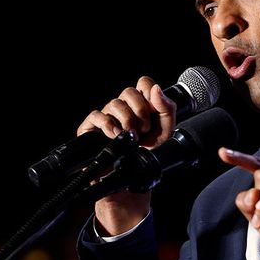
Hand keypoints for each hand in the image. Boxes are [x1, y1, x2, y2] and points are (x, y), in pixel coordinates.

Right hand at [78, 77, 176, 235]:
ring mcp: (107, 116)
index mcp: (140, 103)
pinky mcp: (92, 127)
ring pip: (114, 103)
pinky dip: (108, 125)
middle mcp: (122, 107)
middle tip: (144, 129)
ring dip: (127, 121)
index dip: (149, 94)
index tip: (154, 111)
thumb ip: (166, 108)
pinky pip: (96, 115)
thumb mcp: (165, 131)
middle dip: (140, 111)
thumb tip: (156, 89)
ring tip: (132, 137)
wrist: (132, 177)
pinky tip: (116, 135)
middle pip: (128, 91)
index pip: (143, 83)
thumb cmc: (147, 153)